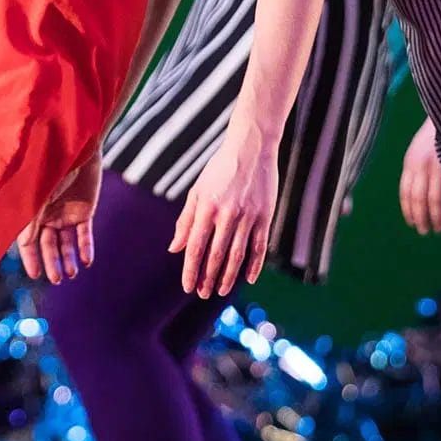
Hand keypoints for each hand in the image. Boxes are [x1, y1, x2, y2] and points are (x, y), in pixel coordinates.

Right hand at [17, 153, 101, 284]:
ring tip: (71, 274)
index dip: (31, 258)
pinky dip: (86, 248)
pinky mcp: (85, 211)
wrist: (80, 148)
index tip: (35, 275)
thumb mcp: (40, 194)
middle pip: (48, 246)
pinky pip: (85, 235)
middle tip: (57, 280)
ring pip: (66, 243)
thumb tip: (24, 244)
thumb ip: (32, 218)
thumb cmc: (54, 167)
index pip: (29, 241)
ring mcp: (67, 214)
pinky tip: (87, 261)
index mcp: (33, 213)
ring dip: (68, 259)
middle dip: (51, 264)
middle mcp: (48, 216)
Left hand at [170, 125, 278, 297]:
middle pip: (216, 255)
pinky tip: (249, 279)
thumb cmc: (220, 168)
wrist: (251, 147)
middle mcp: (227, 214)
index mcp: (207, 207)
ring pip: (237, 255)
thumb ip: (186, 221)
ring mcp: (248, 216)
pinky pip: (260, 246)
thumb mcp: (198, 190)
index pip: (196, 247)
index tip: (187, 286)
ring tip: (221, 290)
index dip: (191, 270)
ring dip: (228, 276)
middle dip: (208, 278)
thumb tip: (174, 249)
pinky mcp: (265, 215)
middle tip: (203, 293)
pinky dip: (255, 265)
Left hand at [399, 120, 440, 233]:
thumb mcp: (417, 153)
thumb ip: (414, 172)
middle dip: (422, 219)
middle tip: (426, 231)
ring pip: (435, 200)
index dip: (409, 212)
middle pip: (419, 200)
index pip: (406, 194)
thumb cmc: (433, 138)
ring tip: (440, 228)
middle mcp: (422, 166)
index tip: (413, 223)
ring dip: (437, 218)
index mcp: (410, 164)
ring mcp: (439, 167)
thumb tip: (412, 199)